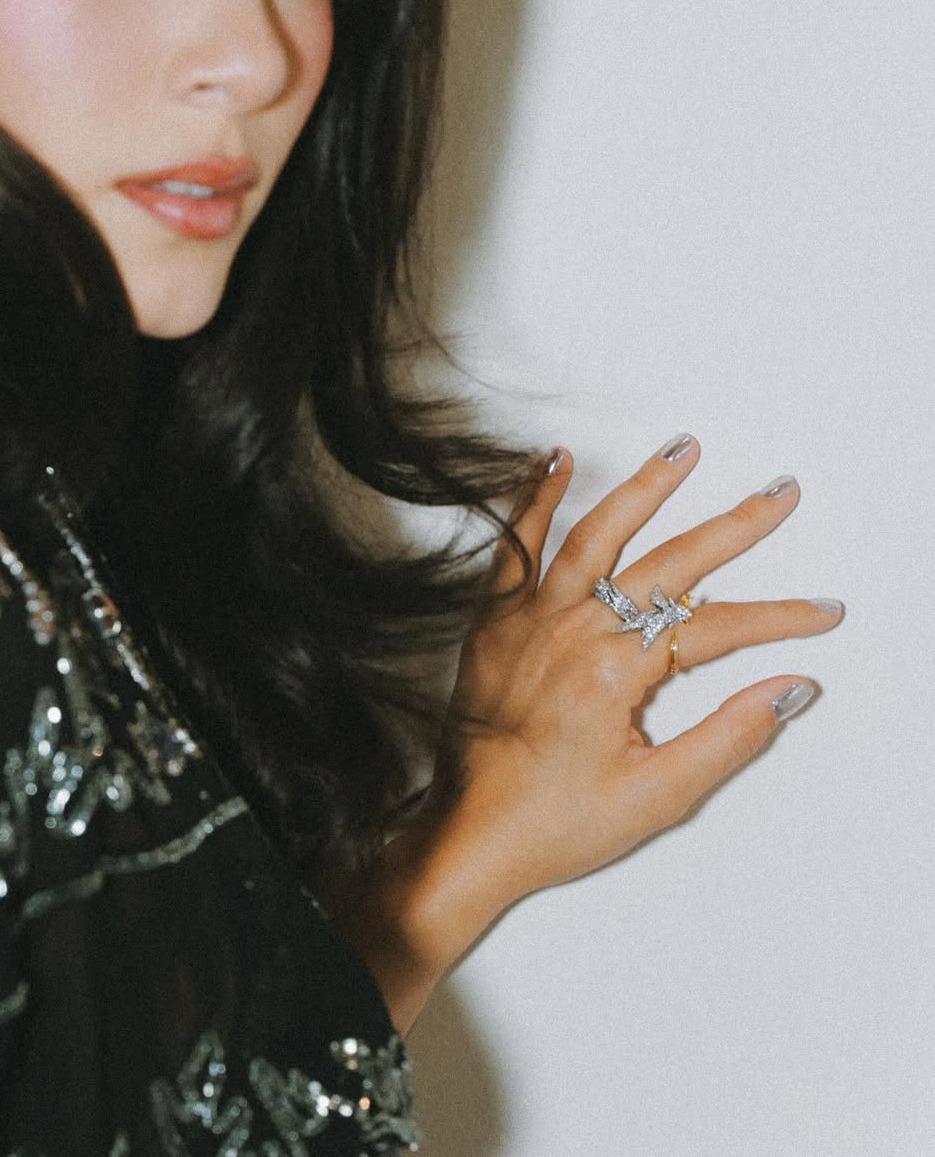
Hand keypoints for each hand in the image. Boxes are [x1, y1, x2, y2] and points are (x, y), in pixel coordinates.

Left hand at [347, 435, 840, 1030]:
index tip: (820, 613)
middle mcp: (570, 631)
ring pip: (594, 535)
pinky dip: (532, 499)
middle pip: (668, 566)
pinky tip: (553, 459)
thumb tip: (792, 687)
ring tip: (682, 449)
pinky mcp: (492, 621)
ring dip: (643, 488)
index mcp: (612, 673)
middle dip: (732, 528)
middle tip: (776, 494)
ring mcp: (526, 619)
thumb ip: (730, 737)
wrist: (468, 837)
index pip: (714, 628)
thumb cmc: (555, 824)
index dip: (776, 618)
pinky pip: (513, 546)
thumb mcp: (658, 797)